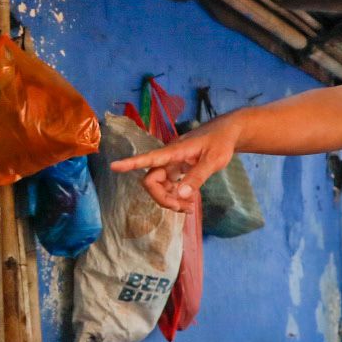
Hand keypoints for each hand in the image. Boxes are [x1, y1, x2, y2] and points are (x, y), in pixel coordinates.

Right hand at [110, 117, 239, 212]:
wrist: (227, 132)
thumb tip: (181, 194)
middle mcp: (169, 158)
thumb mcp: (214, 160)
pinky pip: (169, 186)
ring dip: (170, 200)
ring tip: (190, 208)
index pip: (149, 158)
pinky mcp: (177, 169)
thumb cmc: (220, 142)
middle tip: (183, 208)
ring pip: (160, 186)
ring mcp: (172, 164)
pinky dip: (177, 196)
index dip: (131, 163)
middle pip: (152, 180)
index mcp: (175, 151)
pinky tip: (189, 203)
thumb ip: (197, 176)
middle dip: (162, 198)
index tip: (114, 166)